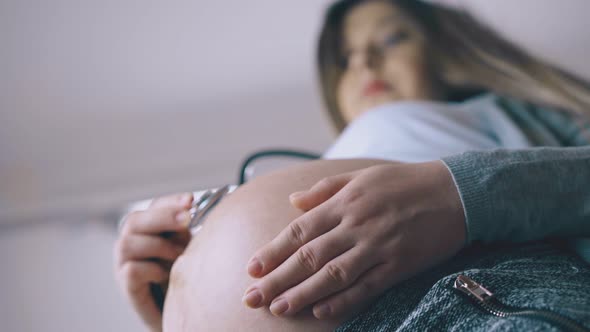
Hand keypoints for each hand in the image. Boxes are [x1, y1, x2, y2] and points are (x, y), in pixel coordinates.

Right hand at [114, 193, 192, 331]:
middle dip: (163, 216)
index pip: (154, 205)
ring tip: (180, 258)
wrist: (178, 311)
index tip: (190, 200)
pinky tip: (167, 275)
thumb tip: (193, 210)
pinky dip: (153, 270)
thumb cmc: (185, 276)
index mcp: (149, 228)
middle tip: (187, 220)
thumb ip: (186, 230)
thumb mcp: (189, 247)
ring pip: (128, 242)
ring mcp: (124, 263)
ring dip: (160, 247)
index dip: (170, 201)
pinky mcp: (126, 285)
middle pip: (135, 219)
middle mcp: (131, 241)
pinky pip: (132, 270)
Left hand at [242, 160, 465, 318]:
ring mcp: (378, 246)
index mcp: (345, 202)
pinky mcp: (399, 264)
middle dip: (277, 279)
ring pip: (333, 274)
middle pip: (309, 256)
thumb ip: (324, 189)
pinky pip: (367, 286)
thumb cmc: (403, 182)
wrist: (455, 192)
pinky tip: (321, 311)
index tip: (251, 269)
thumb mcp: (361, 177)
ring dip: (302, 294)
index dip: (273, 252)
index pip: (300, 231)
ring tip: (278, 308)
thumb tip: (293, 201)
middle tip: (252, 298)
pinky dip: (343, 300)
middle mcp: (356, 224)